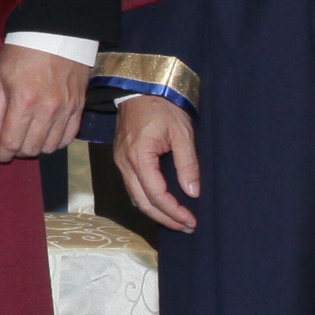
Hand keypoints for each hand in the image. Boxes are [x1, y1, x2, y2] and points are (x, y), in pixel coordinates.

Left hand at [0, 44, 88, 162]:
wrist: (54, 35)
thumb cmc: (20, 55)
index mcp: (23, 101)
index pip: (11, 143)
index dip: (1, 154)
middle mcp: (47, 109)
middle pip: (31, 148)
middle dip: (16, 151)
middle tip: (9, 143)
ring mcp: (66, 109)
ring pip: (50, 147)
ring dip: (35, 147)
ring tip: (26, 137)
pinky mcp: (79, 107)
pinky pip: (68, 138)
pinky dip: (55, 142)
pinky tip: (45, 135)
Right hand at [114, 95, 199, 233]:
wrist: (141, 88)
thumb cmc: (163, 107)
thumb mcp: (182, 132)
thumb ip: (187, 163)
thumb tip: (193, 192)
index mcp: (139, 157)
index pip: (156, 194)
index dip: (173, 211)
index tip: (191, 220)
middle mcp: (125, 163)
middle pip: (143, 202)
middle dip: (165, 218)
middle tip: (187, 227)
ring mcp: (121, 162)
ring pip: (136, 197)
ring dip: (156, 212)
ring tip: (177, 220)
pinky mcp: (122, 159)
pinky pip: (133, 187)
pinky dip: (147, 200)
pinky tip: (161, 204)